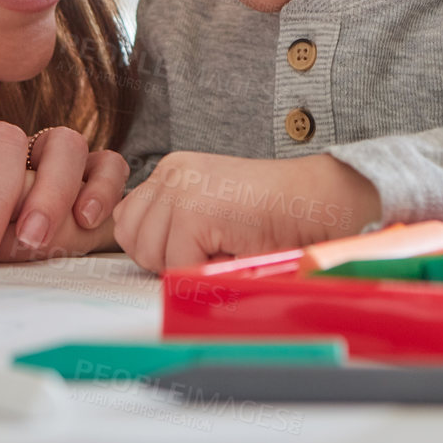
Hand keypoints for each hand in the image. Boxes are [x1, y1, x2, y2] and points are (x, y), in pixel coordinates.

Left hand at [112, 152, 382, 271]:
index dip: (155, 245)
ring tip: (223, 246)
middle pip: (130, 236)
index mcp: (173, 170)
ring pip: (150, 255)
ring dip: (186, 265)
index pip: (127, 218)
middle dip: (165, 258)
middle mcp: (171, 172)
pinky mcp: (193, 211)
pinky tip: (233, 249)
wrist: (314, 202)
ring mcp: (180, 188)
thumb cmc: (272, 216)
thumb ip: (171, 222)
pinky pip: (178, 265)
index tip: (192, 246)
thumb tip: (138, 251)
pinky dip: (206, 271)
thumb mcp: (210, 212)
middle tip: (210, 249)